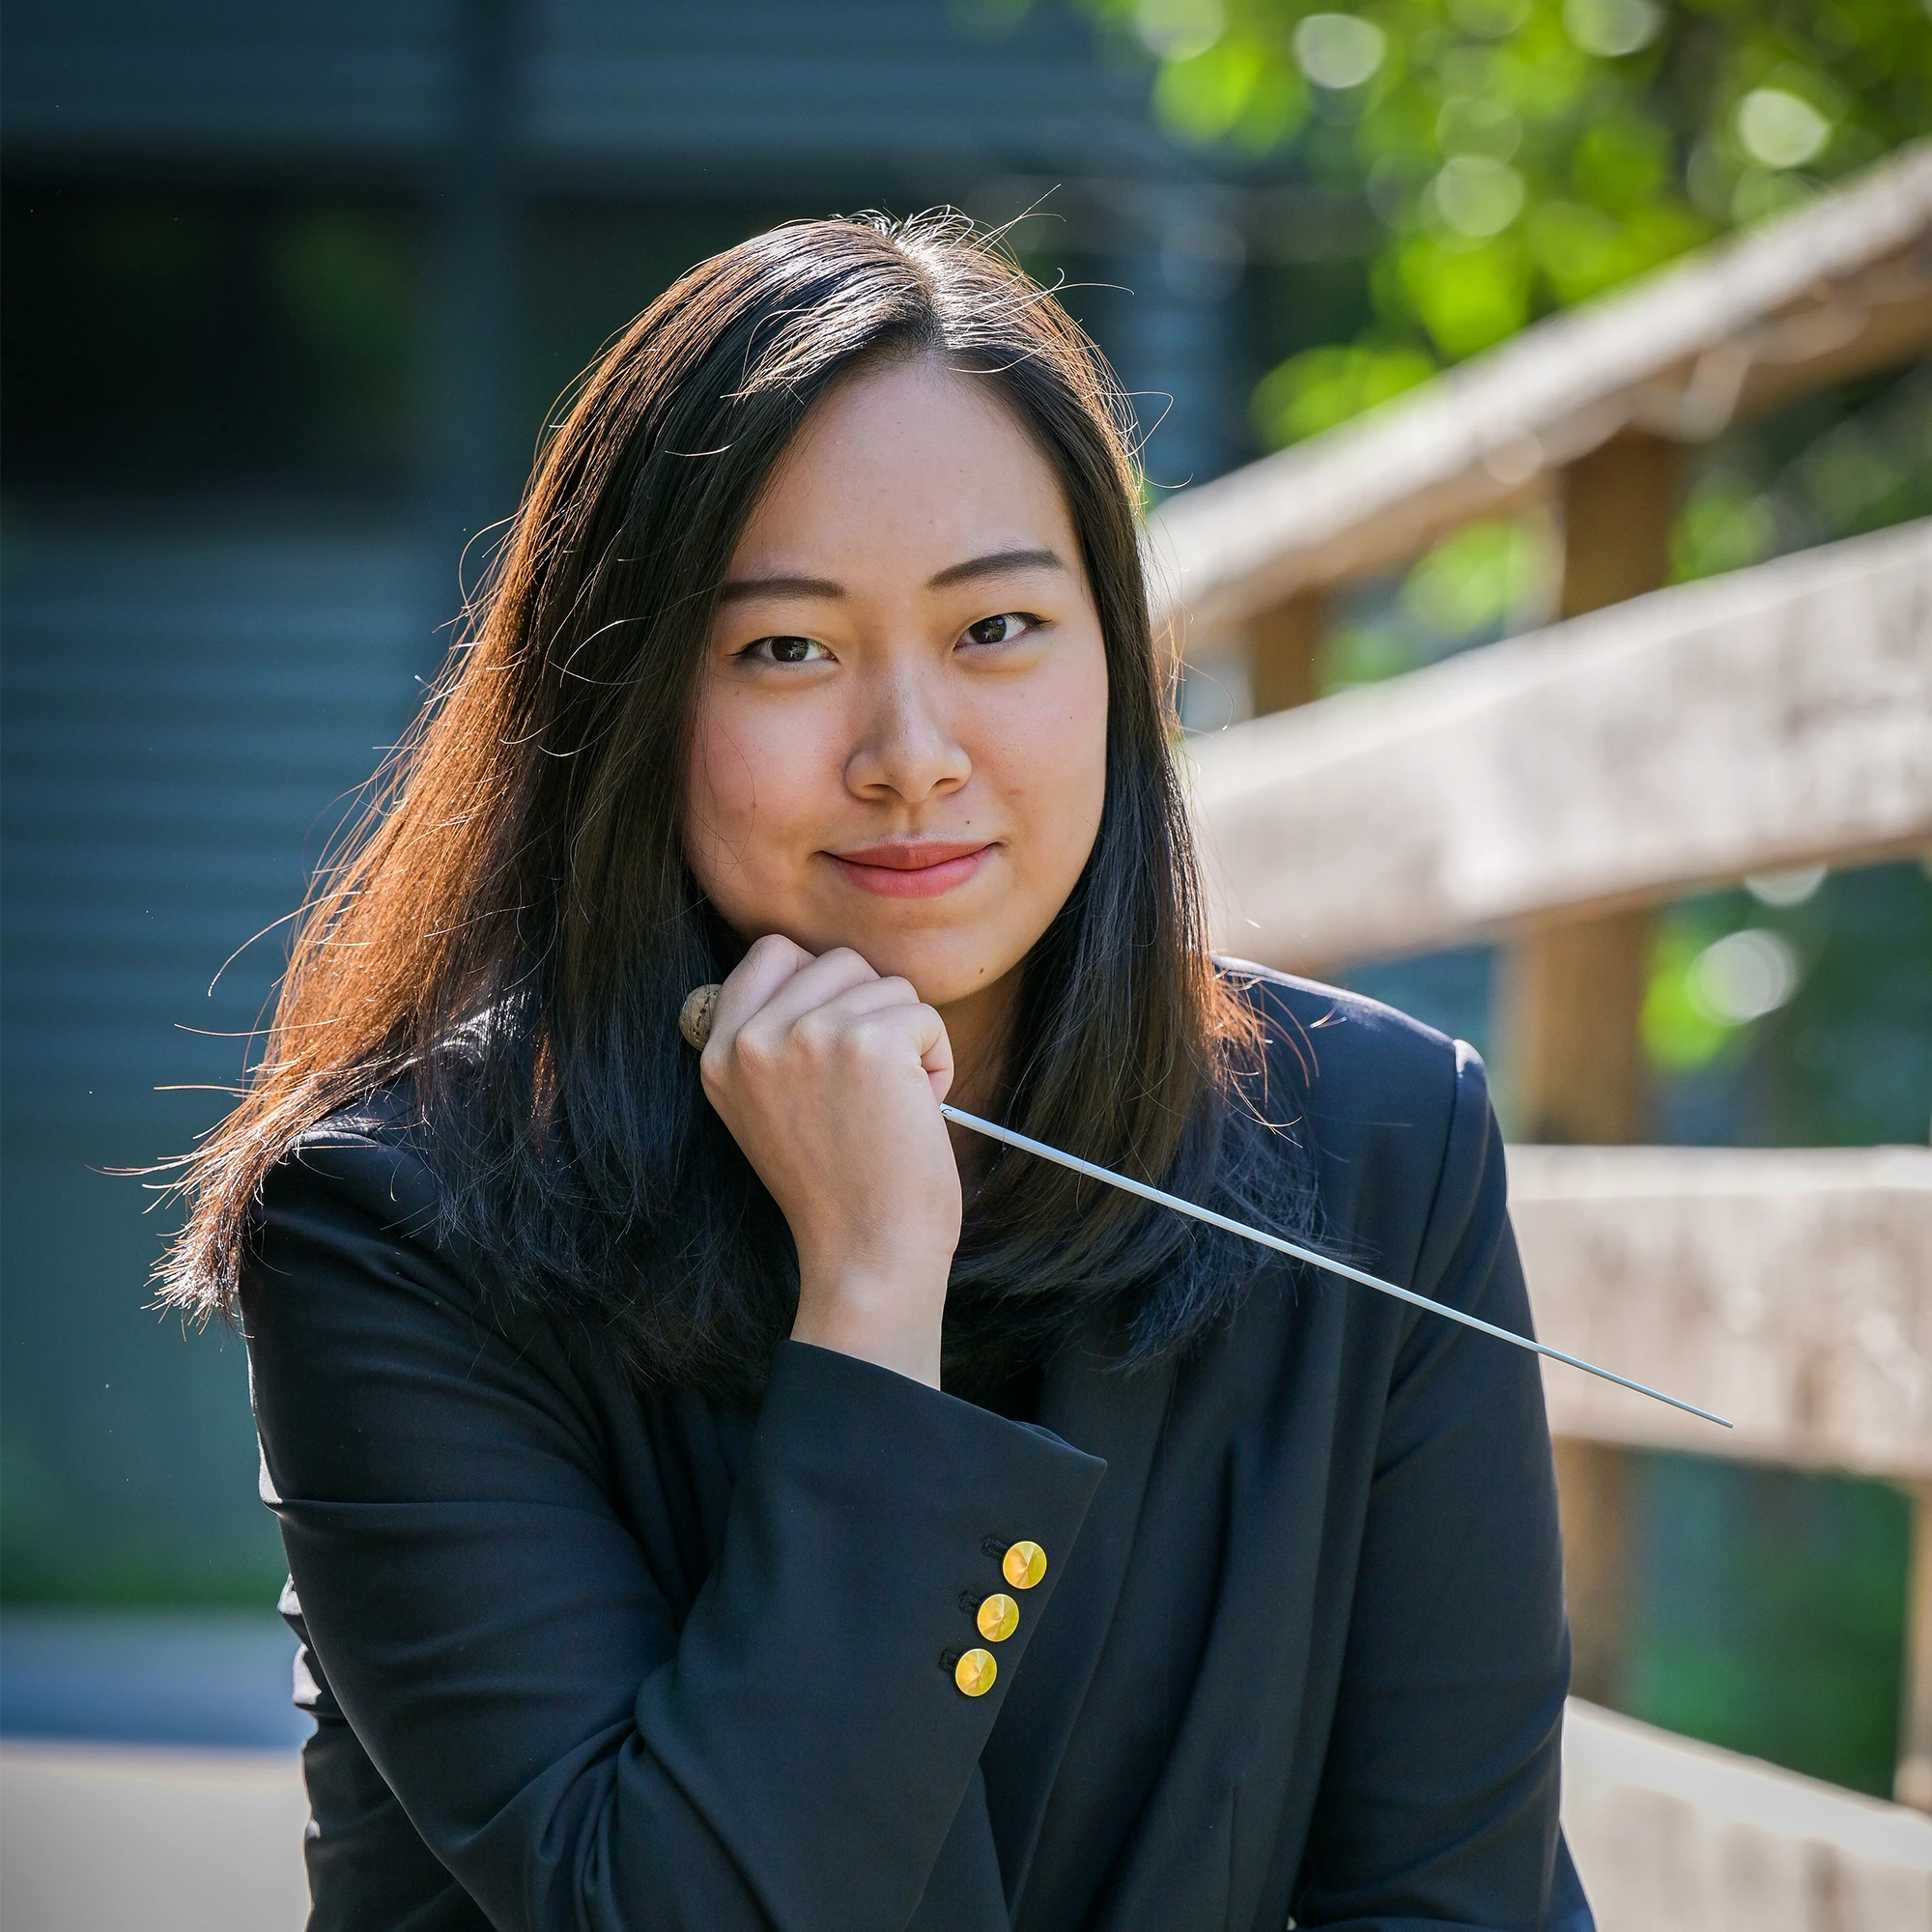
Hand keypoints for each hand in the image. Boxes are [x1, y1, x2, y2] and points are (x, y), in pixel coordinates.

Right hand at [698, 935, 959, 1386]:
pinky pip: (924, 1015)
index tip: (837, 1041)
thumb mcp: (764, 1106)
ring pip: (887, 985)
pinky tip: (914, 1112)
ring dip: (907, 1039)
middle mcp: (753, 1038)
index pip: (771, 952)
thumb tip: (815, 968)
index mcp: (719, 1052)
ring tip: (889, 1104)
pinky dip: (937, 1061)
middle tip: (868, 1087)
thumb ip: (771, 1037)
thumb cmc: (836, 1186)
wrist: (866, 1252)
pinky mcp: (867, 1042)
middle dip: (870, 1013)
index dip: (820, 984)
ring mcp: (808, 1034)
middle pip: (838, 961)